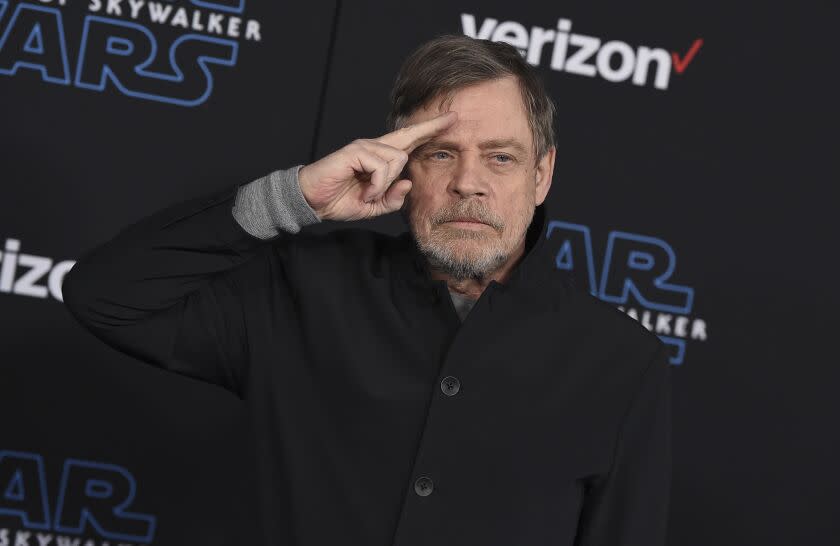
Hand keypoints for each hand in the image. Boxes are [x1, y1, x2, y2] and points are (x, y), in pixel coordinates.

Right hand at [298, 111, 457, 220]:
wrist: (312, 201)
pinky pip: (380, 167)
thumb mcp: (373, 206)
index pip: (409, 140)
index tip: (451, 119)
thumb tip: (408, 183)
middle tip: (451, 120)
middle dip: (430, 129)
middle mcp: (374, 147)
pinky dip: (376, 185)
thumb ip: (392, 199)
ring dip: (385, 184)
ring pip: (397, 159)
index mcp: (380, 158)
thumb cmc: (340, 200)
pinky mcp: (355, 151)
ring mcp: (364, 147)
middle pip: (408, 140)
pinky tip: (364, 192)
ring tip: (368, 194)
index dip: (429, 129)